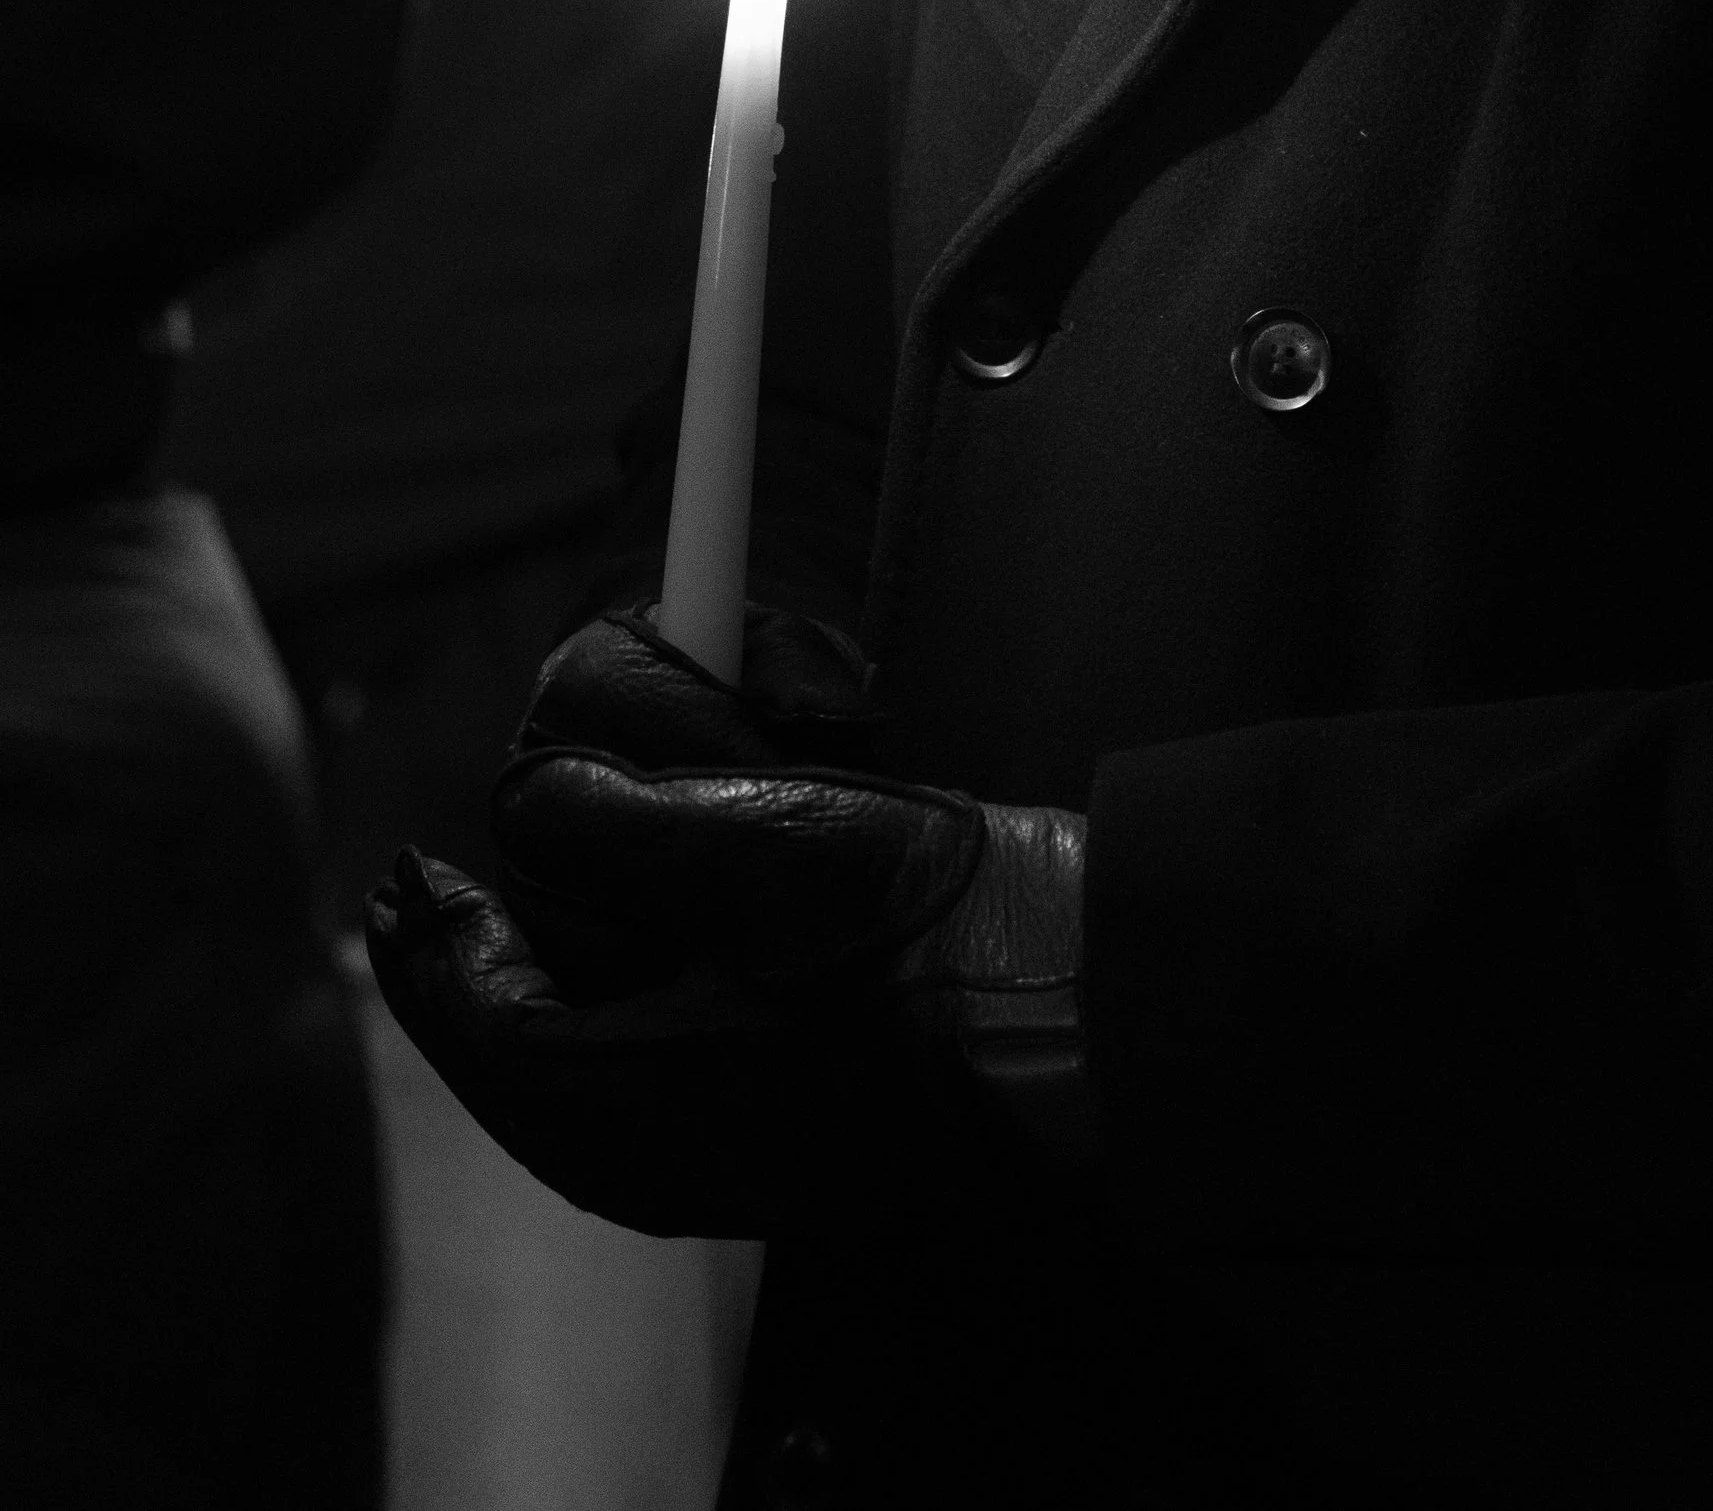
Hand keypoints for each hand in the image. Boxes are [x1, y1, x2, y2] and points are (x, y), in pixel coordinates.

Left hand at [366, 597, 1093, 1238]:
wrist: (1072, 1016)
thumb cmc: (919, 936)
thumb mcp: (752, 837)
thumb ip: (608, 815)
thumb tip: (521, 796)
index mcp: (613, 1100)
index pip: (471, 1015)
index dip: (430, 933)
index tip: (406, 868)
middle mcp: (649, 1149)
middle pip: (526, 1031)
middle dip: (510, 930)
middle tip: (485, 850)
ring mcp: (719, 1145)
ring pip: (601, 1036)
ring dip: (594, 938)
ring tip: (611, 851)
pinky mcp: (780, 1121)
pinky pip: (672, 1046)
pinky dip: (662, 965)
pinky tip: (704, 894)